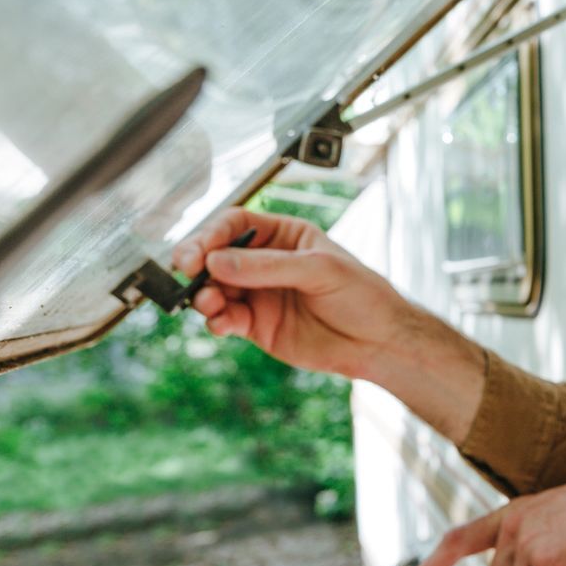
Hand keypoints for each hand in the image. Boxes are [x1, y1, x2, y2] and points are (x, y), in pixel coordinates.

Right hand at [174, 208, 485, 441]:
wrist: (378, 341)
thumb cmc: (362, 295)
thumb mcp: (319, 270)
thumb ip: (268, 267)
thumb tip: (216, 261)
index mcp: (283, 236)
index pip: (235, 224)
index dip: (212, 234)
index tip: (200, 251)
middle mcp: (265, 262)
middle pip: (215, 255)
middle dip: (197, 262)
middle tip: (187, 271)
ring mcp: (258, 293)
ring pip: (214, 289)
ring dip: (203, 295)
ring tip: (209, 303)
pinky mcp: (256, 325)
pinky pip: (224, 319)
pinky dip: (216, 320)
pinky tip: (222, 323)